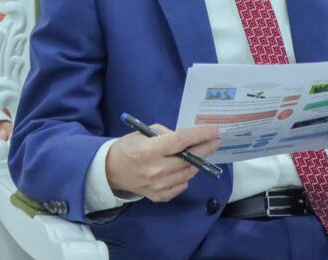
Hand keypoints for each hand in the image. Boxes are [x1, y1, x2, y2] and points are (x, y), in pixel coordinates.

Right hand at [104, 124, 221, 201]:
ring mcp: (158, 186)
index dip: (200, 136)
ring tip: (200, 154)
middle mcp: (156, 169)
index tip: (214, 131)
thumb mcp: (144, 133)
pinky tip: (183, 168)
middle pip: (189, 160)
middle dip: (205, 149)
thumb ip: (167, 135)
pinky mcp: (159, 196)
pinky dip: (185, 176)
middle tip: (216, 142)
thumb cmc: (128, 147)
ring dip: (196, 163)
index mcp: (150, 150)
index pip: (182, 141)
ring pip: (188, 174)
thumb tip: (187, 139)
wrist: (111, 171)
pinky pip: (181, 186)